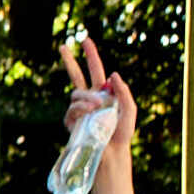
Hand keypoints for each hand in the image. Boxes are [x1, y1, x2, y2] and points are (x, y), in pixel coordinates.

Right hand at [61, 26, 136, 193]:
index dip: (91, 56)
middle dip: (69, 60)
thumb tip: (111, 74)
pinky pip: (72, 109)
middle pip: (76, 76)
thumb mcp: (130, 109)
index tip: (85, 40)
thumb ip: (123, 90)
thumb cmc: (122, 132)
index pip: (96, 71)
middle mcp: (90, 99)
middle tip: (63, 46)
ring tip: (98, 106)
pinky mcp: (71, 121)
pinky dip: (81, 109)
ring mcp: (79, 109)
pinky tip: (89, 113)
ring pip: (76, 93)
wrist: (112, 152)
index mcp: (104, 93)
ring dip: (86, 97)